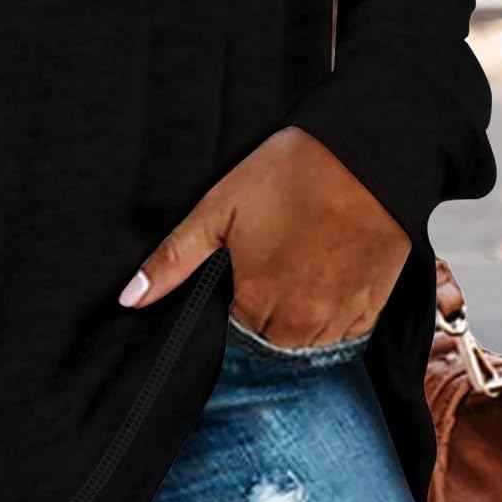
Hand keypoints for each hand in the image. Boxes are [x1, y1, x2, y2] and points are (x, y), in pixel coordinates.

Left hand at [118, 127, 410, 346]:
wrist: (364, 155)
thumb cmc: (290, 174)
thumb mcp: (218, 209)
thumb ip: (173, 260)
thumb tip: (129, 299)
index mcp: (256, 301)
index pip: (233, 335)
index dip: (235, 304)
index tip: (243, 275)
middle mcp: (299, 323)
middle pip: (270, 345)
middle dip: (264, 316)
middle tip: (271, 268)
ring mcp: (339, 319)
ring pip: (308, 346)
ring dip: (298, 323)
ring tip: (300, 270)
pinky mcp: (373, 309)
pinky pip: (346, 337)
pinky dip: (333, 319)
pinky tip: (328, 278)